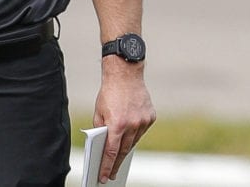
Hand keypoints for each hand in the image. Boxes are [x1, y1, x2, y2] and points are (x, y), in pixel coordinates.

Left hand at [93, 61, 154, 182]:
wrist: (125, 74)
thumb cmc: (109, 92)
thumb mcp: (98, 111)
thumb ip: (101, 128)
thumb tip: (103, 144)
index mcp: (116, 124)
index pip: (111, 152)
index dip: (107, 166)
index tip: (104, 177)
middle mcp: (132, 125)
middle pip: (123, 150)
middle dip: (116, 163)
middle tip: (111, 174)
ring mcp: (143, 121)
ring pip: (134, 142)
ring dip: (126, 149)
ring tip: (119, 158)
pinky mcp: (150, 117)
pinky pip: (141, 131)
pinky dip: (135, 134)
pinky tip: (129, 137)